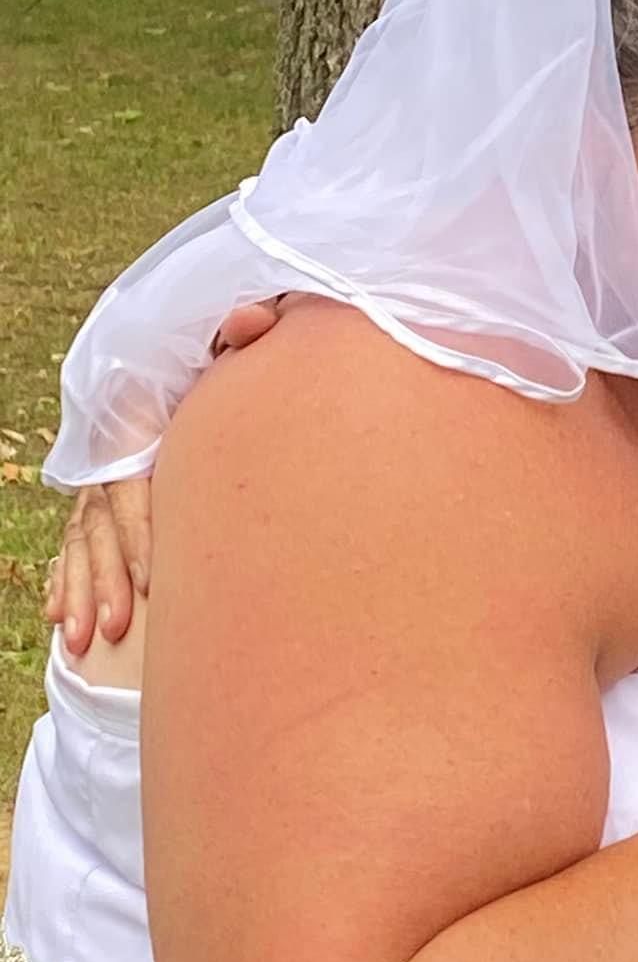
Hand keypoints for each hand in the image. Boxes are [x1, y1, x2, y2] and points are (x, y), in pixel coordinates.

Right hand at [44, 296, 289, 651]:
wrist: (198, 363)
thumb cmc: (222, 360)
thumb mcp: (227, 344)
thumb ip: (240, 332)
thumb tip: (252, 321)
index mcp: (139, 426)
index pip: (132, 487)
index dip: (140, 534)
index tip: (154, 582)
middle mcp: (112, 459)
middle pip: (101, 524)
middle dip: (104, 578)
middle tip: (116, 628)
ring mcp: (101, 483)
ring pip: (81, 541)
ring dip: (81, 589)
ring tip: (86, 640)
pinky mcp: (101, 502)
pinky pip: (71, 546)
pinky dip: (63, 581)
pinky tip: (60, 621)